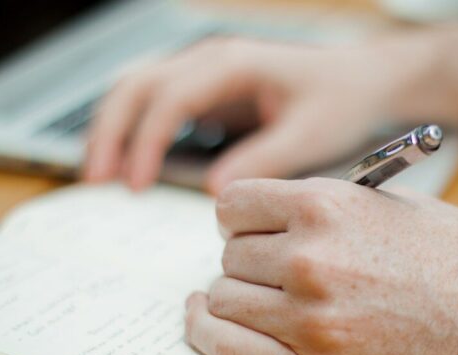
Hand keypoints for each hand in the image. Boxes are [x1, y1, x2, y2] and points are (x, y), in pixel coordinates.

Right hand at [83, 37, 434, 192]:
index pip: (171, 96)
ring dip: (111, 128)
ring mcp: (203, 71)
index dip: (146, 141)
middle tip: (95, 181)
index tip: (135, 184)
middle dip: (109, 131)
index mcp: (234, 64)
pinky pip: (153, 102)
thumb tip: (215, 193)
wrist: (362, 81)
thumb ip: (264, 161)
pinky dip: (131, 129)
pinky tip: (124, 164)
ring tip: (97, 176)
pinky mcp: (204, 90)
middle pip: (137, 84)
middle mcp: (211, 59)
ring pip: (136, 88)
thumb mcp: (310, 135)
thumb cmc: (341, 102)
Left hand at [184, 177, 457, 354]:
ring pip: (224, 300)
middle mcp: (310, 260)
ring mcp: (311, 320)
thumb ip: (323, 206)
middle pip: (230, 255)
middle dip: (247, 258)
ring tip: (261, 297)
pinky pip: (230, 350)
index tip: (249, 228)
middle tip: (273, 267)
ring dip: (236, 297)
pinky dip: (211, 333)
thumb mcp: (391, 203)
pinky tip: (210, 321)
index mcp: (327, 206)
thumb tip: (271, 217)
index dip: (240, 217)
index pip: (233, 205)